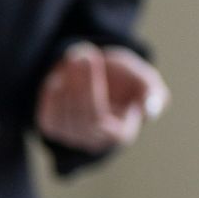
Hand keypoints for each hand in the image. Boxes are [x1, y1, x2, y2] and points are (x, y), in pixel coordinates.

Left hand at [35, 42, 168, 152]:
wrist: (100, 77)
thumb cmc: (127, 80)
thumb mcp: (144, 80)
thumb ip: (151, 93)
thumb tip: (151, 110)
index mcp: (122, 133)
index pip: (98, 118)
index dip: (90, 90)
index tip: (91, 59)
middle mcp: (96, 141)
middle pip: (79, 116)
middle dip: (78, 84)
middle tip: (79, 56)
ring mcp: (72, 137)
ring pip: (61, 117)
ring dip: (65, 85)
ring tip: (73, 59)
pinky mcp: (55, 129)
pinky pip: (47, 117)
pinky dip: (52, 94)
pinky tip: (62, 77)